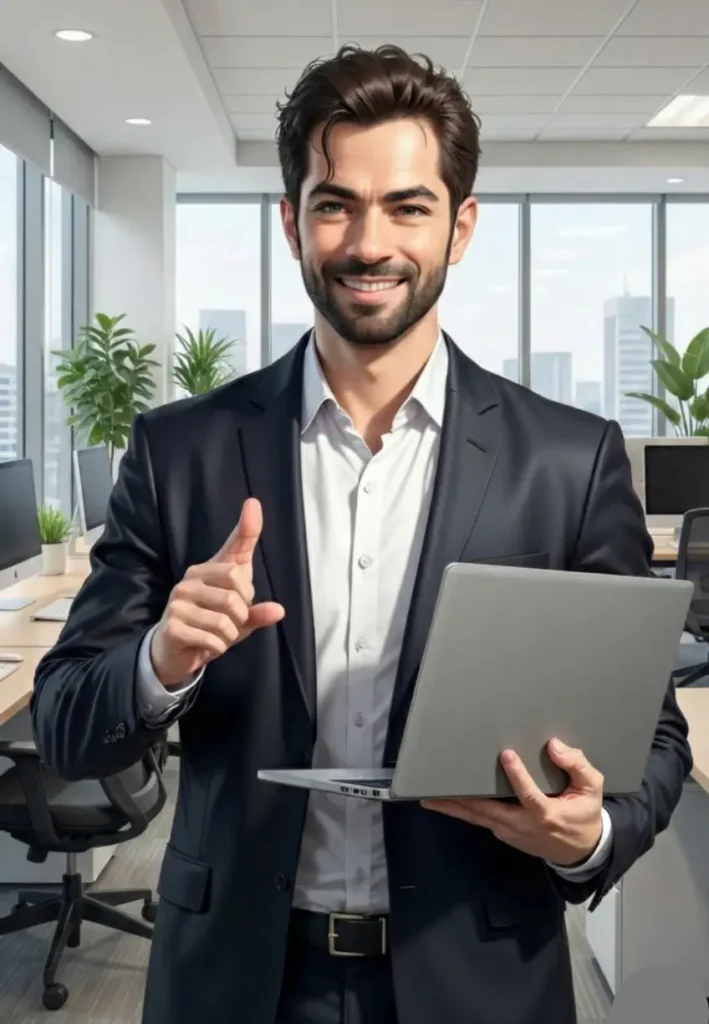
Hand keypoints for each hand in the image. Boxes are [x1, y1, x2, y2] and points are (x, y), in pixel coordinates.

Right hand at [150, 498, 284, 687]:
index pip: (234, 548)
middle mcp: (190, 579)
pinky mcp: (173, 625)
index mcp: (207, 570)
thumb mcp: (237, 619)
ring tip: (217, 636)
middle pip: (236, 589)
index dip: (247, 529)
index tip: (253, 503)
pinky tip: (206, 645)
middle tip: (230, 621)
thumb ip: (256, 612)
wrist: (175, 653)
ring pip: (226, 618)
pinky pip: (213, 637)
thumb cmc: (208, 627)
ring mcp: (179, 601)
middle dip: (242, 612)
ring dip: (230, 635)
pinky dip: (217, 648)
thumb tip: (279, 610)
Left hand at [422, 739, 603, 866]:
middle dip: (463, 799)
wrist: (582, 852)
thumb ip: (577, 765)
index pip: (528, 794)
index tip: (506, 754)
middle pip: (488, 810)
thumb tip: (554, 745)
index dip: (517, 775)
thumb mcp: (592, 789)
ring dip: (454, 809)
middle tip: (438, 787)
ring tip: (430, 800)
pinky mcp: (505, 834)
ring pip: (479, 818)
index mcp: (546, 814)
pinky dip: (465, 812)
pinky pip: (482, 821)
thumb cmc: (585, 815)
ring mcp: (511, 832)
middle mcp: (523, 825)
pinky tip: (448, 802)